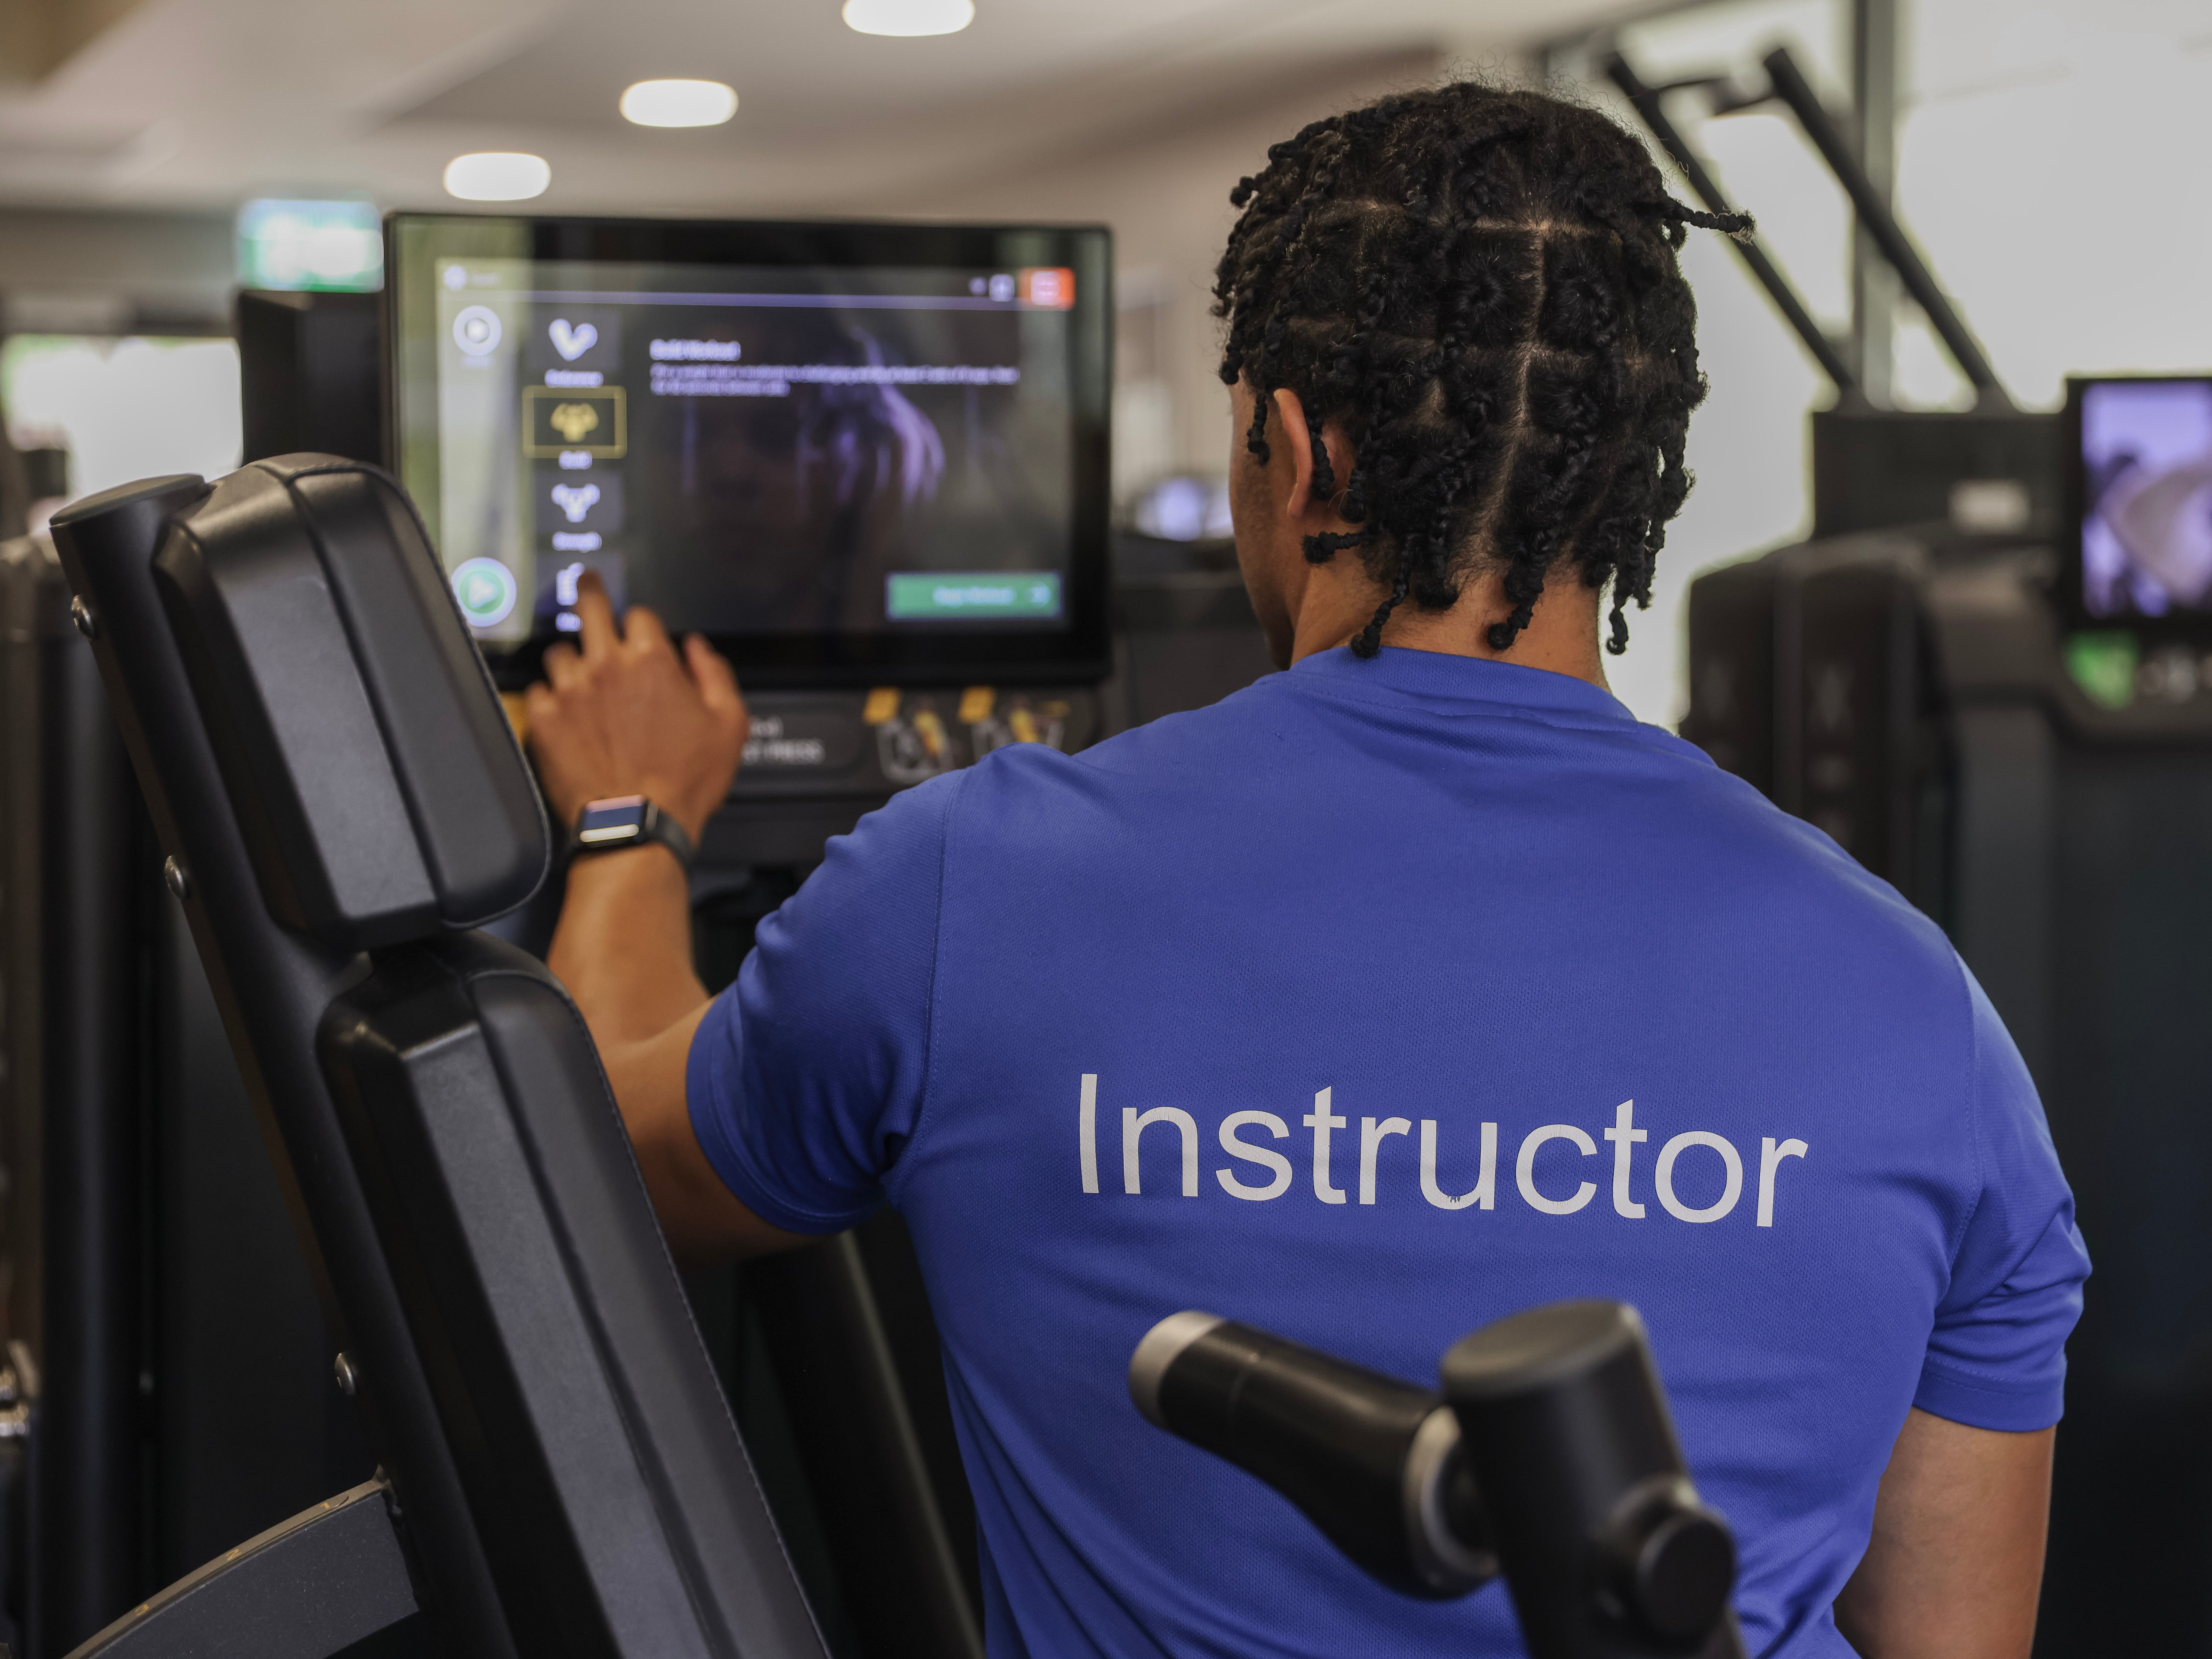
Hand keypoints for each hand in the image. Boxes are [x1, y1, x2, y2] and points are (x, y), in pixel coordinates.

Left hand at [523, 573, 746, 843]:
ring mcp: (570, 691)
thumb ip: (715, 674)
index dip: (643, 622)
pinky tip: (563, 711)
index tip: (640, 630)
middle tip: (586, 586)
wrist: (637, 825)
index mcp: (652, 660)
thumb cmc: (685, 781)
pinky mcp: (544, 720)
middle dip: (589, 592)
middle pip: (589, 607)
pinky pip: (538, 690)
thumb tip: (697, 648)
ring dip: (571, 657)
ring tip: (579, 671)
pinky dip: (550, 697)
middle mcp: (605, 666)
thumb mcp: (729, 724)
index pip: (640, 614)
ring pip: (559, 651)